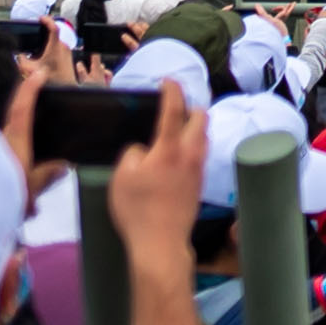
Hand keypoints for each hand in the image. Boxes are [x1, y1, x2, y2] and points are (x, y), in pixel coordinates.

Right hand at [98, 79, 210, 261]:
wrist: (160, 243)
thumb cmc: (138, 209)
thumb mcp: (122, 176)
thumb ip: (133, 153)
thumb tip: (144, 149)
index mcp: (170, 148)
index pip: (174, 108)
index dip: (172, 90)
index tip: (167, 81)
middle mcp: (190, 153)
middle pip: (201, 117)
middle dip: (189, 106)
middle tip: (173, 107)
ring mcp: (198, 169)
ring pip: (204, 136)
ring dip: (193, 126)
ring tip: (175, 130)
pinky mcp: (200, 184)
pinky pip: (201, 154)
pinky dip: (193, 145)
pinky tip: (178, 155)